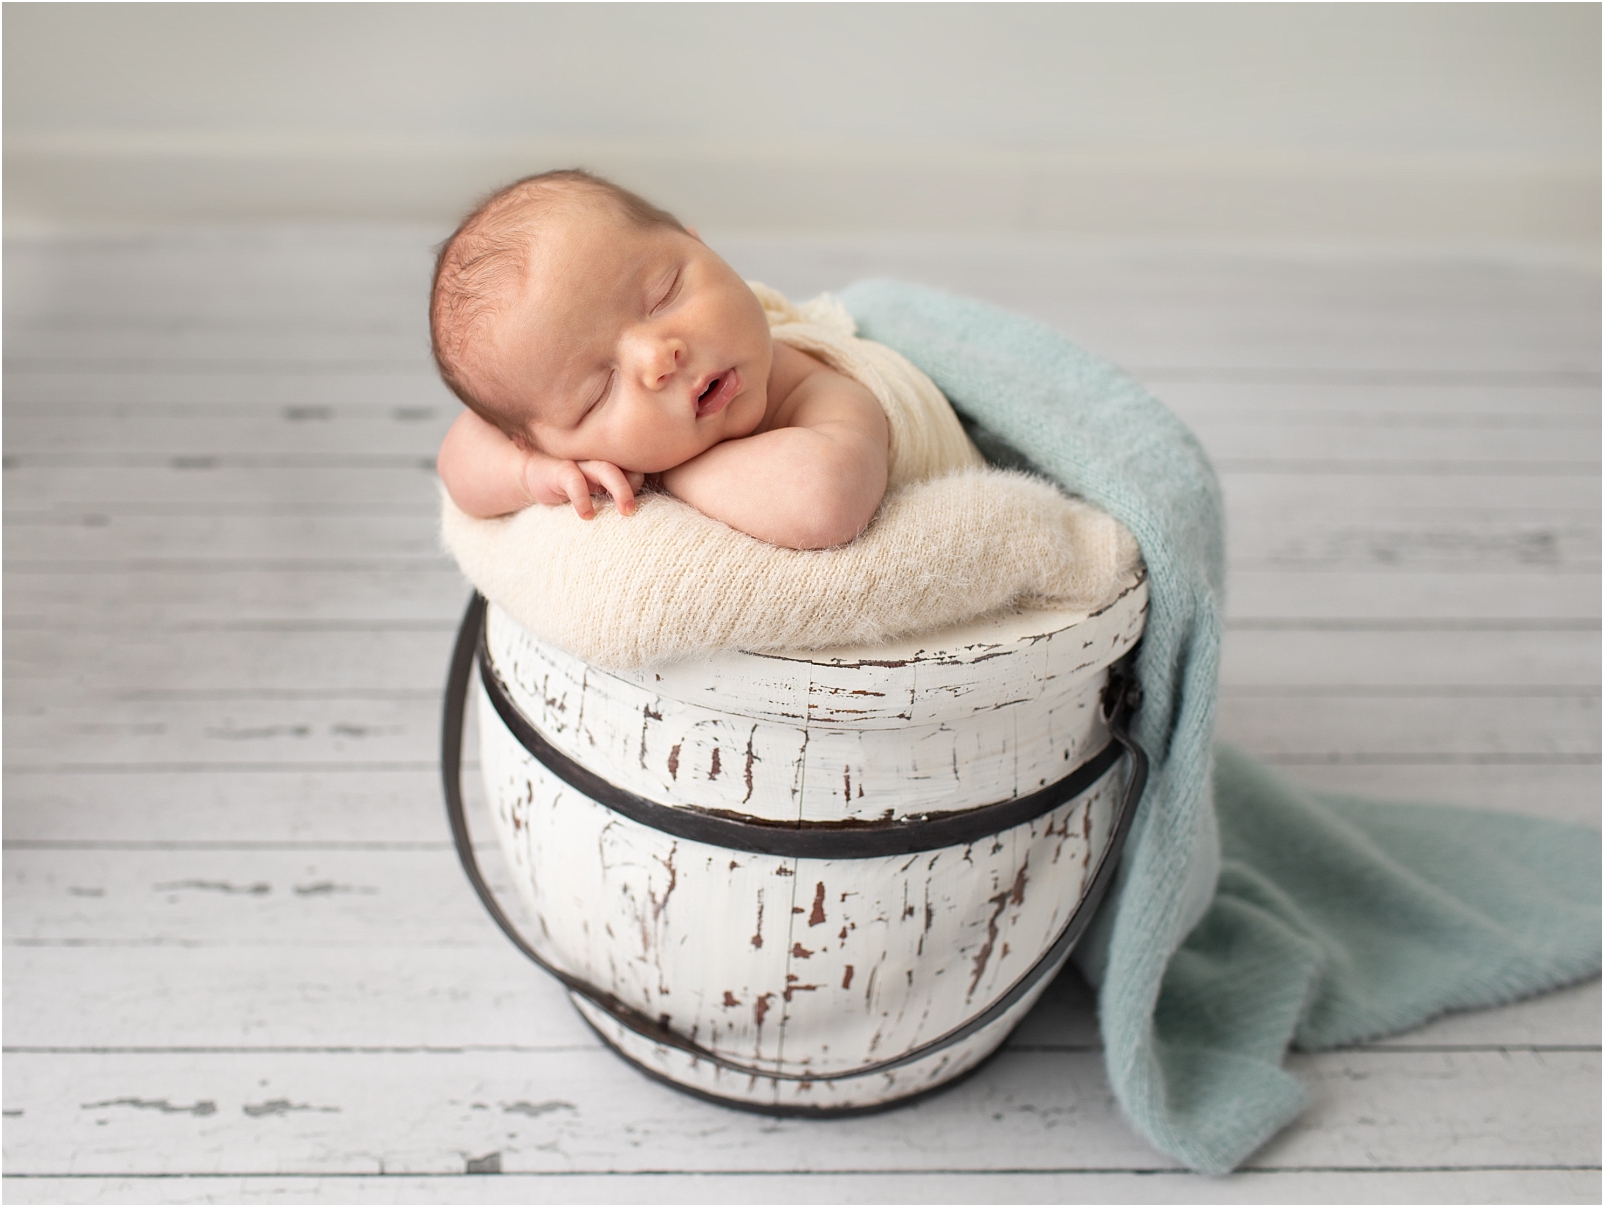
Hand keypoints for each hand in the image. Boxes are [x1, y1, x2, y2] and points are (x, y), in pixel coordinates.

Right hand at [524, 454, 645, 519]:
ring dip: (619, 488)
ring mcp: (582, 463)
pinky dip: (582, 497)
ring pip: (605, 469)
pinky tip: (586, 515)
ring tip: (626, 512)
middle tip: (640, 510)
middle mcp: (601, 461)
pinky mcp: (560, 470)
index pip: (638, 470)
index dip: (647, 486)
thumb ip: (619, 501)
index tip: (653, 508)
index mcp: (614, 466)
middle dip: (637, 486)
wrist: (535, 476)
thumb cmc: (574, 488)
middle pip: (627, 466)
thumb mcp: (599, 496)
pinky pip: (574, 479)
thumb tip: (646, 519)